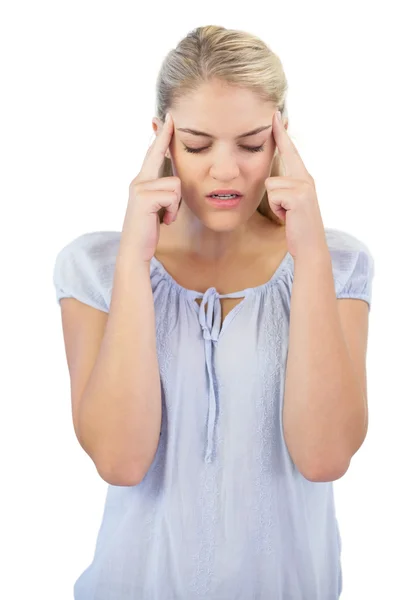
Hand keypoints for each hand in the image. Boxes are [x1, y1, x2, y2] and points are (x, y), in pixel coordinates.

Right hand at [122, 113, 180, 262]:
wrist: (135, 250)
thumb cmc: (148, 230)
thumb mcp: (157, 208)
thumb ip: (163, 193)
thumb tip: (174, 182)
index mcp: (142, 182)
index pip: (152, 154)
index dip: (160, 136)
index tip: (166, 118)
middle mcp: (138, 181)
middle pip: (157, 154)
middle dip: (164, 136)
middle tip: (170, 116)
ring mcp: (139, 188)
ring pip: (175, 184)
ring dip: (176, 205)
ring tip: (165, 217)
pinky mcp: (144, 197)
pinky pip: (173, 196)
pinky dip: (172, 212)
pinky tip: (163, 221)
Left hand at [264, 111, 327, 259]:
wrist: (311, 246)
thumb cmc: (297, 226)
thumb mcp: (290, 203)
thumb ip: (284, 188)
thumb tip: (271, 180)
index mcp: (303, 178)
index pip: (291, 151)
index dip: (282, 134)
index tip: (276, 115)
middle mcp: (306, 178)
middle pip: (278, 163)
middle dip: (277, 147)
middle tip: (275, 117)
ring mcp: (304, 186)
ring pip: (270, 184)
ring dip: (274, 203)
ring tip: (286, 213)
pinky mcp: (299, 196)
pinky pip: (273, 196)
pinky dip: (276, 209)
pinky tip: (288, 216)